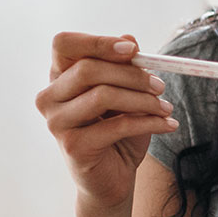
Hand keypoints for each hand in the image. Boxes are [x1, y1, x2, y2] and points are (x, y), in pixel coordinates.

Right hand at [34, 32, 176, 210]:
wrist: (114, 177)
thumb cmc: (118, 131)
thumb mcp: (126, 93)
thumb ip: (125, 67)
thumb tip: (129, 39)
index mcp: (59, 77)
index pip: (64, 44)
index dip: (97, 42)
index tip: (133, 50)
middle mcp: (50, 97)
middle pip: (87, 69)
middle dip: (132, 75)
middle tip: (160, 85)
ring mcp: (57, 122)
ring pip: (102, 95)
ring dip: (143, 99)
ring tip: (165, 108)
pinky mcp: (73, 146)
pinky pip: (117, 125)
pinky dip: (149, 122)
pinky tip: (167, 125)